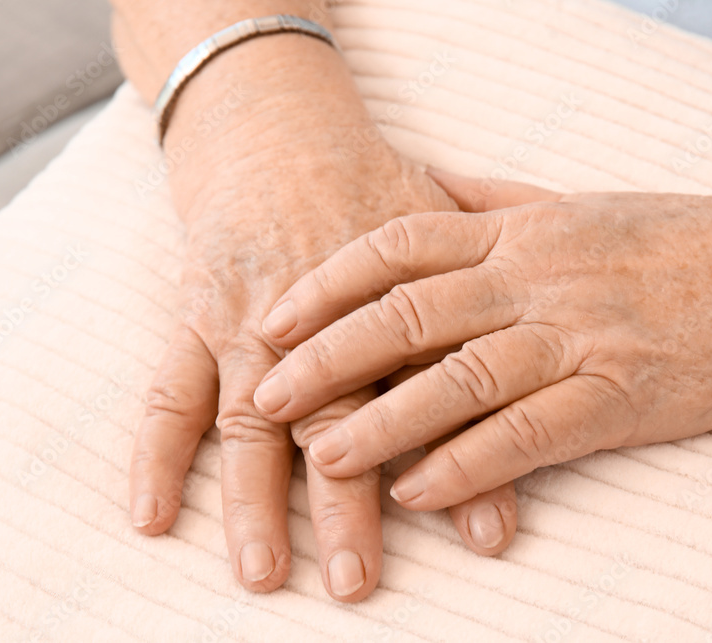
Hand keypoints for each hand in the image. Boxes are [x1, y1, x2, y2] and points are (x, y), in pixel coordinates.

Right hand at [128, 42, 516, 602]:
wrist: (280, 133)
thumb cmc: (373, 192)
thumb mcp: (443, 229)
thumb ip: (491, 299)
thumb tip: (562, 364)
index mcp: (394, 302)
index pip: (432, 393)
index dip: (463, 462)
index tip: (487, 535)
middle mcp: (321, 322)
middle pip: (336, 421)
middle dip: (347, 504)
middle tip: (357, 577)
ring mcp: (247, 322)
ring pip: (249, 420)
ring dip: (252, 499)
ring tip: (262, 571)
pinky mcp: (193, 319)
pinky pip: (165, 391)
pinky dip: (152, 454)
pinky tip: (149, 516)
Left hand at [254, 170, 711, 510]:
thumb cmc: (677, 243)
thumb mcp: (581, 203)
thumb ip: (498, 198)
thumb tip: (426, 184)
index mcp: (522, 228)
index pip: (400, 245)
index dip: (327, 283)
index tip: (275, 316)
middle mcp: (540, 276)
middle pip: (410, 314)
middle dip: (328, 359)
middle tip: (267, 397)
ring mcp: (580, 336)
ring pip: (460, 379)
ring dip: (383, 424)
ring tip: (323, 461)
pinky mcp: (621, 395)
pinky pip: (529, 434)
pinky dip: (468, 465)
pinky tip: (419, 493)